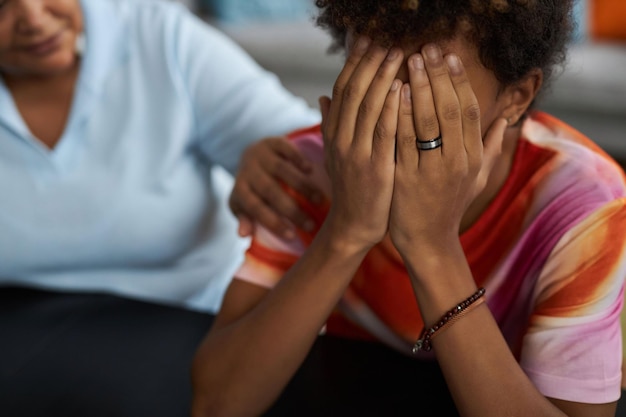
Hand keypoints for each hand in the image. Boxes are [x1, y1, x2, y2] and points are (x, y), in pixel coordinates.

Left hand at [229, 136, 323, 238]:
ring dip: (301, 186)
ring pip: (281, 170)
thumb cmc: (252, 188)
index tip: (292, 236)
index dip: (272, 222)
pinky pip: (286, 149)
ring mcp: (261, 155)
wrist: (251, 155)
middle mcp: (249, 171)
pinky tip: (312, 170)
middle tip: (311, 225)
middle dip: (291, 210)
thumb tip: (244, 235)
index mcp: (240, 189)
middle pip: (270, 190)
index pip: (255, 208)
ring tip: (319, 201)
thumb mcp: (242, 205)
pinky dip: (298, 159)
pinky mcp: (273, 142)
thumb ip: (245, 219)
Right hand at [318, 36, 403, 252]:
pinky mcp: (375, 168)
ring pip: (368, 107)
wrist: (352, 225)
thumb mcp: (335, 154)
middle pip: (353, 92)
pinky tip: (402, 88)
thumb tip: (322, 96)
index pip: (341, 89)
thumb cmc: (351, 187)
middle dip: (370, 63)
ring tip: (398, 54)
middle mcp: (341, 140)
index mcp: (333, 134)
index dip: (353, 62)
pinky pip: (384, 132)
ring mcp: (356, 154)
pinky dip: (392, 108)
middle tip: (386, 40)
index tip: (367, 40)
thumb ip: (330, 125)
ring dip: (383, 77)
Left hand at [389, 45, 506, 253]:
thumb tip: (507, 119)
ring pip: (429, 121)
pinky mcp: (408, 179)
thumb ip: (491, 148)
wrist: (428, 242)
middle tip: (426, 49)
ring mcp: (434, 171)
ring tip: (410, 61)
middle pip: (451, 109)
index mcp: (474, 157)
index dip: (459, 81)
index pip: (471, 110)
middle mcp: (458, 162)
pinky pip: (405, 141)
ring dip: (419, 87)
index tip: (448, 58)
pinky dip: (401, 114)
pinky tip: (395, 93)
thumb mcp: (478, 178)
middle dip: (438, 75)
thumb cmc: (450, 205)